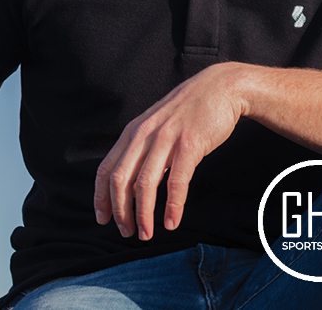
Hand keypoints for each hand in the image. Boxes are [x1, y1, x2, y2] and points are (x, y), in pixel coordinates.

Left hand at [93, 62, 247, 240]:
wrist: (220, 87)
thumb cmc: (189, 110)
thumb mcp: (157, 124)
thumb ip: (143, 148)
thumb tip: (132, 182)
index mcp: (133, 131)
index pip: (106, 169)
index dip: (101, 198)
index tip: (103, 219)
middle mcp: (144, 134)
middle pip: (121, 180)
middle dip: (120, 212)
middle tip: (128, 233)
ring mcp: (166, 138)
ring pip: (145, 184)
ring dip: (143, 215)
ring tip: (146, 234)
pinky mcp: (190, 144)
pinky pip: (176, 181)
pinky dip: (172, 206)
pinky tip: (172, 222)